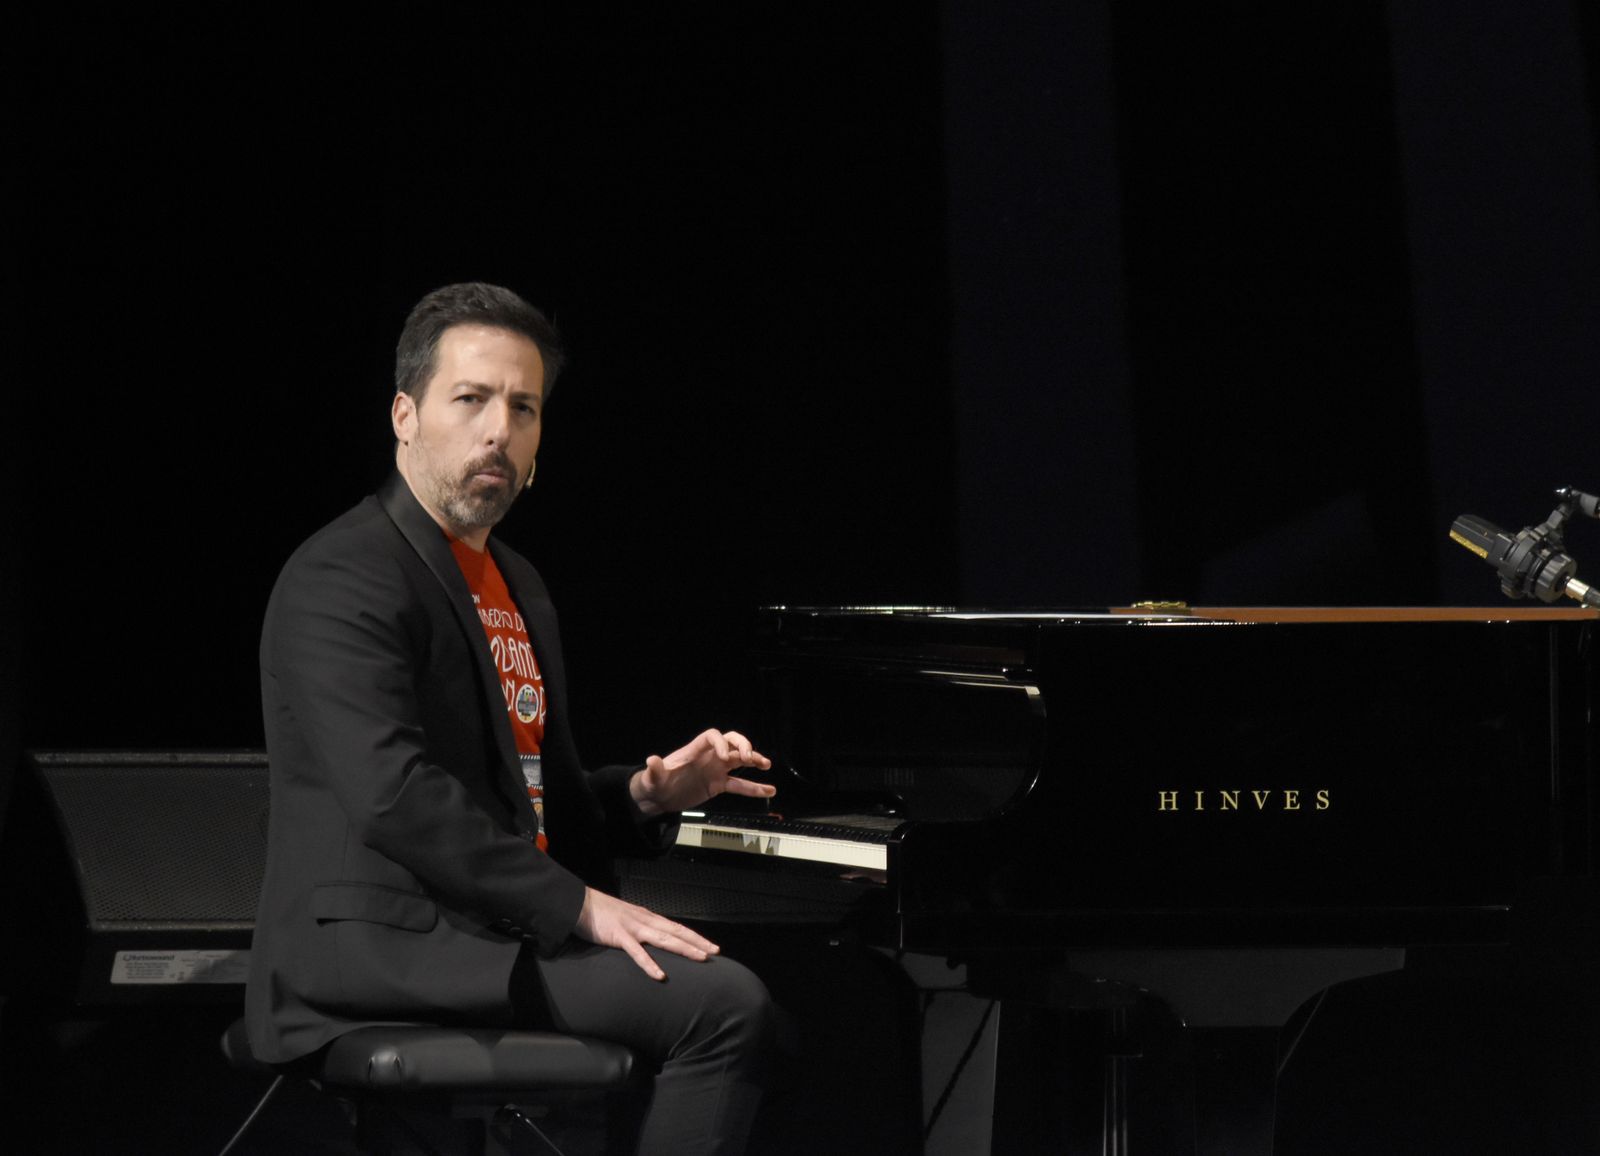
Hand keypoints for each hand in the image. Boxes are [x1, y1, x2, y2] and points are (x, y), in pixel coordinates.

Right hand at [574, 887, 719, 979]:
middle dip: (698, 943)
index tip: (711, 946)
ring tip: (701, 958)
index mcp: (648, 918)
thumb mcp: (627, 920)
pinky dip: (650, 964)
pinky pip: (637, 953)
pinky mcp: (619, 936)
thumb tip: (651, 940)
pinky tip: (660, 975)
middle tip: (715, 952)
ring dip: (684, 949)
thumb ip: (640, 929)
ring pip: (664, 939)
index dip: (695, 937)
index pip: (677, 928)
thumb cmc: (602, 913)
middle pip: (677, 932)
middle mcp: (645, 921)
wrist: (580, 903)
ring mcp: (633, 928)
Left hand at [629, 728, 775, 815]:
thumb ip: (655, 770)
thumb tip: (652, 760)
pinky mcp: (718, 784)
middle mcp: (708, 757)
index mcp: (694, 751)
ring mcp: (715, 770)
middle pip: (730, 741)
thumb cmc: (655, 784)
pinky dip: (754, 788)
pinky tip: (769, 790)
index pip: (712, 736)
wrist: (660, 797)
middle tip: (750, 757)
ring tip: (766, 764)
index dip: (720, 743)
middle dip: (742, 745)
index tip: (725, 757)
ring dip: (754, 760)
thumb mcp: (652, 778)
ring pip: (739, 760)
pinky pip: (739, 784)